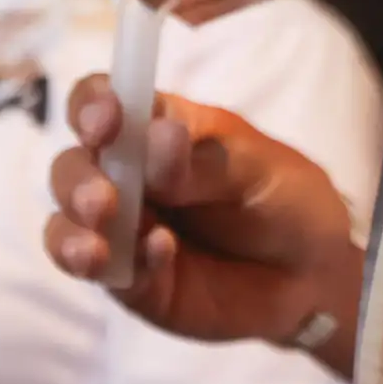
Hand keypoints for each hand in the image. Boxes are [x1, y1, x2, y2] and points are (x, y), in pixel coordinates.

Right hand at [44, 73, 363, 368]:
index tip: (106, 121)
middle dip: (79, 179)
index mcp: (157, 129)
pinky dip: (118, 265)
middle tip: (104, 198)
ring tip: (103, 241)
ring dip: (75, 229)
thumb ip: (205, 159)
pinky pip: (103, 273)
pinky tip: (159, 258)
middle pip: (72, 165)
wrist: (316, 273)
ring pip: (66, 223)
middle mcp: (128, 176)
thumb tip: (156, 138)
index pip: (102, 102)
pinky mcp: (130, 281)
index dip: (91, 105)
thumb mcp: (261, 167)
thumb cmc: (289, 199)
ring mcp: (123, 230)